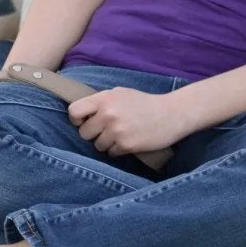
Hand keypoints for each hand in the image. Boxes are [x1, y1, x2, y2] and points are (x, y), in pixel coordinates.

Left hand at [68, 86, 191, 157]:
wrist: (171, 114)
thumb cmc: (145, 103)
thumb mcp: (120, 93)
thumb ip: (101, 101)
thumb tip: (83, 112)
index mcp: (104, 99)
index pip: (74, 111)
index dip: (76, 119)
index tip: (83, 121)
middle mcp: (108, 114)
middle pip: (84, 133)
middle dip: (93, 134)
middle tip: (105, 131)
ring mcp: (117, 131)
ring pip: (97, 145)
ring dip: (106, 143)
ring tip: (119, 136)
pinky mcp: (127, 145)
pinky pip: (111, 153)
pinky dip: (117, 150)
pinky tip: (128, 141)